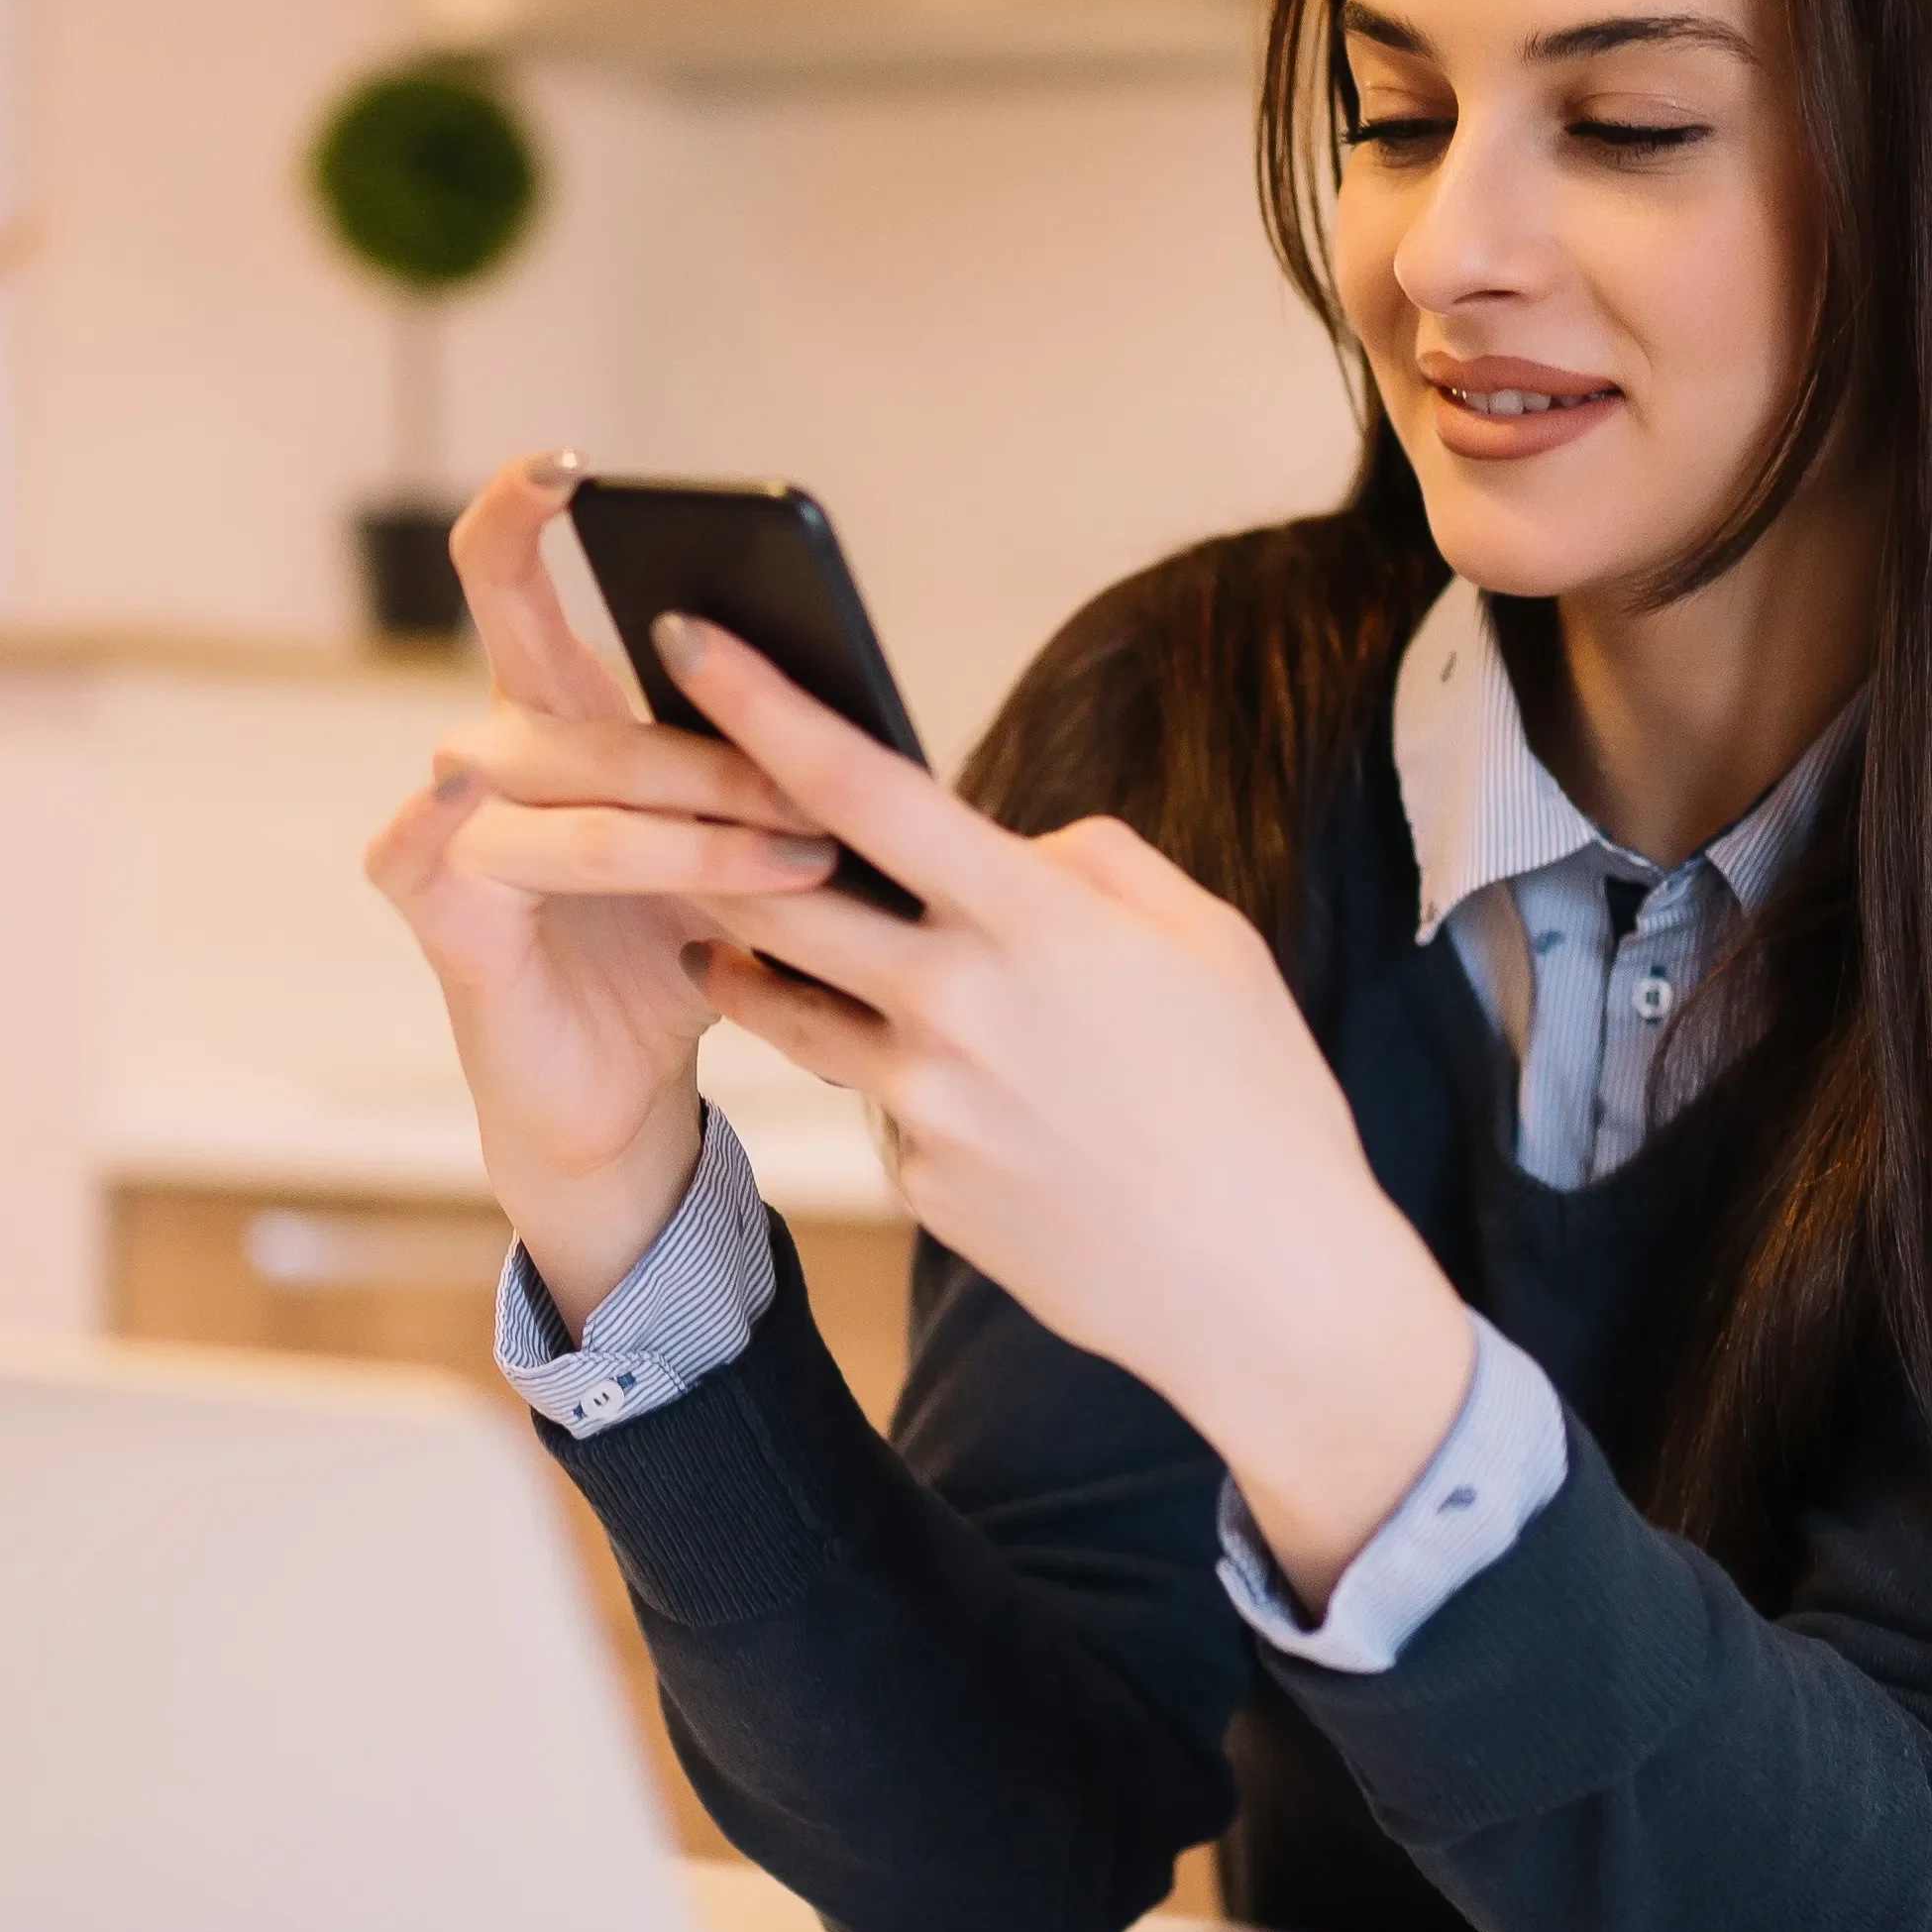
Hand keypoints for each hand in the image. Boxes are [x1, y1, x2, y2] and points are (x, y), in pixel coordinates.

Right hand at [361, 454, 846, 1317]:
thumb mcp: (749, 850)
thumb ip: (775, 779)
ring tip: (794, 863)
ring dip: (680, 822)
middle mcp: (494, 759)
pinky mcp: (443, 917)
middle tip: (818, 791)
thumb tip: (874, 728)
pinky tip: (502, 815)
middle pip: (568, 695)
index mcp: (560, 720)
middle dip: (707, 743)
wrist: (626, 1102)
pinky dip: (501, 840)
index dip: (522, 516)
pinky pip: (453, 855)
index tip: (576, 467)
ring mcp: (458, 834)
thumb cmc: (689, 962)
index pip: (513, 586)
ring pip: (553, 786)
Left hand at [655, 617, 1477, 1604]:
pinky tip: (945, 1096)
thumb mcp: (1212, 944)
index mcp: (1035, 922)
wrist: (1267, 1289)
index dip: (763, 706)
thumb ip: (1097, 866)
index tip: (692, 642)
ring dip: (748, 967)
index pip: (862, 789)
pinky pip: (876, 1107)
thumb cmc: (1260, 1103)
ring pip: (792, 1009)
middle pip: (778, 899)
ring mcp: (927, 1106)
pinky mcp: (919, 1185)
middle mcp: (958, 1007)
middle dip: (711, 841)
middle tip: (663, 802)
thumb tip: (1014, 845)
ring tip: (725, 946)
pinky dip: (887, 1082)